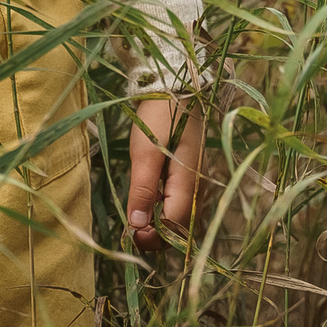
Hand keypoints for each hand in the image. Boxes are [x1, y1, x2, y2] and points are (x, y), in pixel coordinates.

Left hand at [126, 94, 203, 253]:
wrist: (177, 89)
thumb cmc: (160, 118)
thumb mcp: (145, 153)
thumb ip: (142, 190)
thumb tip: (137, 225)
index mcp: (188, 184)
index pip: (175, 228)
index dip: (152, 237)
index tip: (129, 233)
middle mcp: (198, 189)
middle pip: (180, 228)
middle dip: (155, 234)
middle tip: (129, 226)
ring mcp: (197, 183)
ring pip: (180, 218)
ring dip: (158, 223)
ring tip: (136, 211)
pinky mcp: (191, 177)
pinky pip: (180, 204)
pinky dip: (163, 209)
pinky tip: (148, 197)